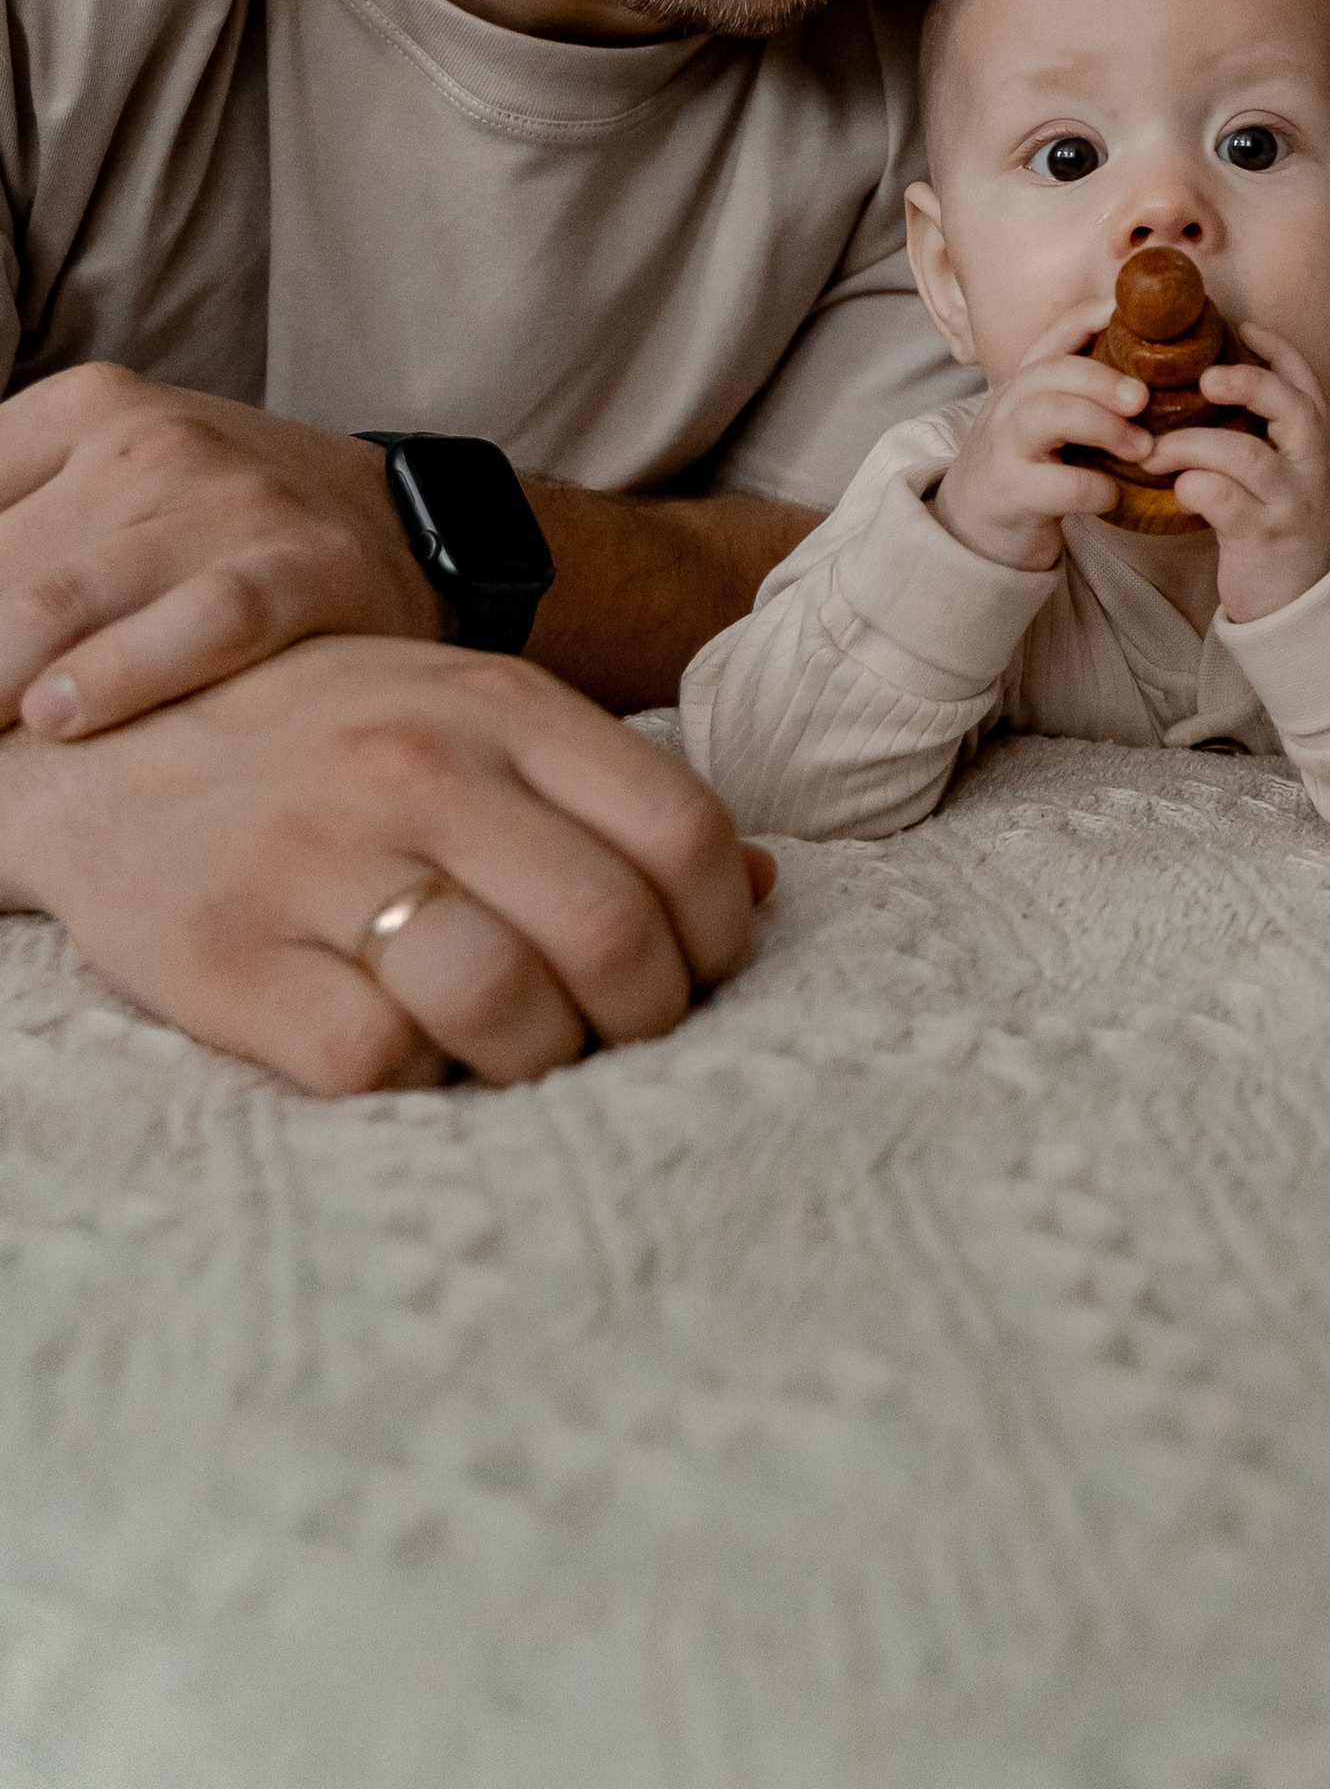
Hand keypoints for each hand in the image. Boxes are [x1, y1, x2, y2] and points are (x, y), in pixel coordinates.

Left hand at [0, 367, 436, 740]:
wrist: (411, 529)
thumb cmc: (220, 532)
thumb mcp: (107, 490)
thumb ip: (15, 530)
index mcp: (85, 407)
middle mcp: (149, 441)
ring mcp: (228, 502)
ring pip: (59, 600)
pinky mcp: (300, 568)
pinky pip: (196, 625)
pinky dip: (117, 673)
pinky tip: (57, 715)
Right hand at [0, 633, 766, 1091]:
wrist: (106, 741)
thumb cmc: (325, 741)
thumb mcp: (473, 719)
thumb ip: (609, 792)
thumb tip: (764, 889)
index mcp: (498, 706)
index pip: (682, 832)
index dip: (719, 930)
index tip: (697, 970)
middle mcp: (416, 770)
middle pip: (610, 930)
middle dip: (646, 1015)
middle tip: (617, 1035)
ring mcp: (318, 858)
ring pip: (506, 1004)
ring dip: (544, 1062)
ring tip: (525, 1056)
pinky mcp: (225, 954)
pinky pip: (376, 1061)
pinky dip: (418, 1082)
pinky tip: (410, 1053)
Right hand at [932, 308, 1150, 572]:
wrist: (971, 526)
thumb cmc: (1027, 467)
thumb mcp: (1047, 422)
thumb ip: (1085, 395)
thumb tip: (1156, 373)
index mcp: (1026, 383)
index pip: (1056, 335)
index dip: (1091, 316)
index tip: (1130, 312)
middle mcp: (1010, 406)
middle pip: (1051, 371)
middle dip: (1103, 378)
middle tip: (1143, 397)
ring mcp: (1004, 448)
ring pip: (1048, 415)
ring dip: (1103, 426)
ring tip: (1142, 447)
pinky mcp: (1010, 494)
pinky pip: (1058, 484)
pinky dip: (1096, 488)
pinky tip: (1113, 495)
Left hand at [1149, 328, 1329, 626]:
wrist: (1310, 608)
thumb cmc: (1287, 532)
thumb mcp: (1295, 479)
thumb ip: (1270, 441)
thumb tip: (1217, 395)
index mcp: (1318, 448)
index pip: (1307, 385)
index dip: (1278, 351)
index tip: (1243, 327)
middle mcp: (1313, 470)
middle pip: (1292, 408)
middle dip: (1248, 383)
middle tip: (1205, 377)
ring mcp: (1292, 504)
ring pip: (1246, 455)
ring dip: (1191, 444)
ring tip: (1154, 450)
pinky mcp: (1263, 539)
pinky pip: (1223, 501)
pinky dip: (1192, 487)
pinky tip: (1176, 490)